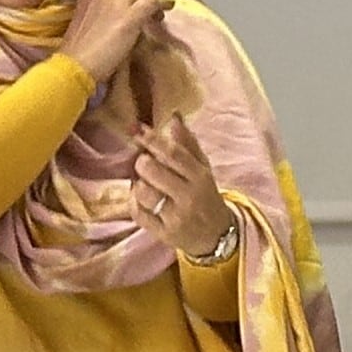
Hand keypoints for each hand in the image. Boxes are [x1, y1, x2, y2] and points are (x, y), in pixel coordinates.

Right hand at [57, 0, 173, 87]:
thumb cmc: (77, 54)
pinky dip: (162, 4)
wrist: (75, 66)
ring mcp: (117, 3)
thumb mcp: (85, 24)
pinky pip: (152, 1)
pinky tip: (165, 11)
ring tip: (158, 10)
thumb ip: (100, 13)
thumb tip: (118, 16)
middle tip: (148, 0)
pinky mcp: (131, 16)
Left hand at [134, 116, 231, 258]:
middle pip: (152, 170)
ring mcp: (175, 217)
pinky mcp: (163, 233)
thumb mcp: (202, 169)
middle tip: (145, 163)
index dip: (152, 139)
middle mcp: (188, 197)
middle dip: (142, 162)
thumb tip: (173, 116)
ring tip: (145, 183)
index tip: (138, 131)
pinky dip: (134, 202)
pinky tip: (141, 199)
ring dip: (138, 183)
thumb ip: (187, 144)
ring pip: (143, 191)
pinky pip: (138, 212)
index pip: (173, 153)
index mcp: (200, 177)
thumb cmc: (205, 196)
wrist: (216, 236)